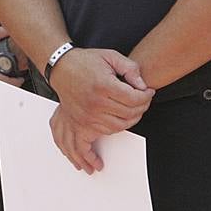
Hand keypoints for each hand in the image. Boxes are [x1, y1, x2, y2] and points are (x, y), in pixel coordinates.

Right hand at [48, 48, 153, 173]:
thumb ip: (130, 68)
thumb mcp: (111, 56)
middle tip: (143, 103)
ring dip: (129, 123)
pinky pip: (93, 140)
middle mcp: (95, 104)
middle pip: (128, 114)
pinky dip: (101, 145)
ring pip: (117, 128)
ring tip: (133, 116)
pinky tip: (102, 154)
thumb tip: (142, 84)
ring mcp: (86, 116)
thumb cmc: (86, 61)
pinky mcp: (79, 124)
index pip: (134, 98)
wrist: (62, 68)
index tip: (148, 93)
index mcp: (103, 86)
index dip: (146, 96)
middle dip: (141, 109)